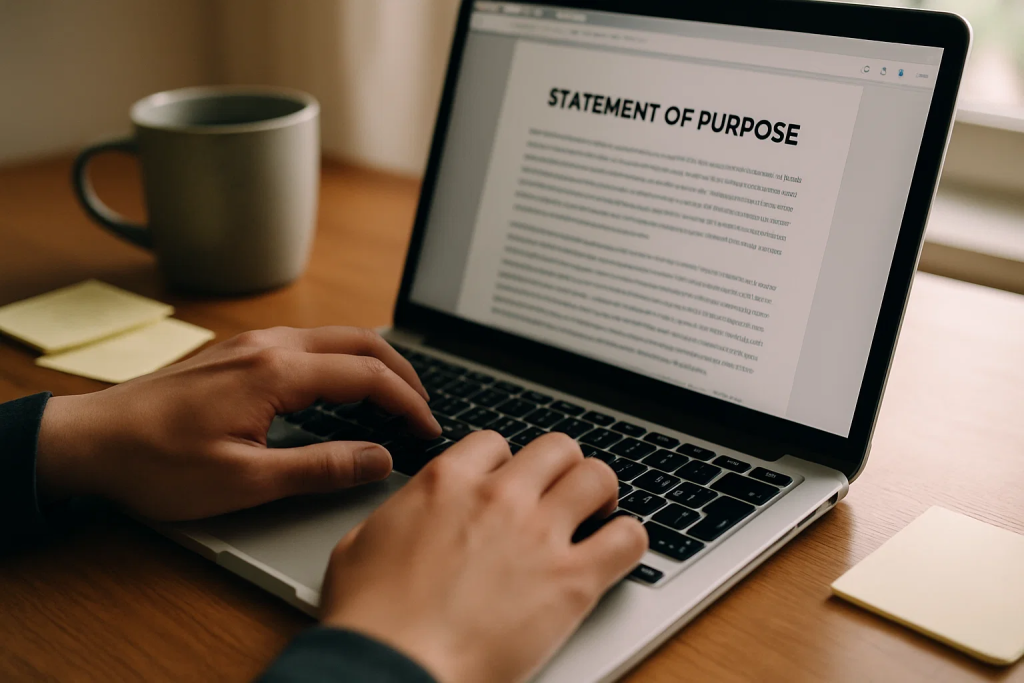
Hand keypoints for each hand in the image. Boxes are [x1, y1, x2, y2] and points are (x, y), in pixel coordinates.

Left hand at [35, 326, 440, 519]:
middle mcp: (269, 344)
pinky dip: (342, 361)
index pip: (368, 375)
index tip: (428, 430)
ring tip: (393, 398)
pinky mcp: (237, 351)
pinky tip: (341, 389)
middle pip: (361, 341)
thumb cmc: (157, 464)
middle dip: (402, 372)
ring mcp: (251, 342)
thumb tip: (379, 459)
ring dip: (372, 363)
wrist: (90, 442)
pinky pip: (307, 343)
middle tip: (424, 407)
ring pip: (334, 337)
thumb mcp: (246, 480)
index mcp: (277, 371)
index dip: (408, 402)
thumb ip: (322, 467)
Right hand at [320, 431, 647, 682]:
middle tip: (558, 494)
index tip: (507, 485)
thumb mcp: (359, 546)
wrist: (391, 667)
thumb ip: (396, 517)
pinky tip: (615, 552)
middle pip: (555, 447)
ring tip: (596, 514)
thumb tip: (407, 516)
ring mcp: (539, 534)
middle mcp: (498, 496)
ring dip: (599, 492)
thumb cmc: (369, 619)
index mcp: (446, 483)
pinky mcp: (572, 580)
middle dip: (560, 468)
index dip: (504, 464)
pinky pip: (628, 537)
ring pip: (597, 476)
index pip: (495, 443)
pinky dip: (628, 540)